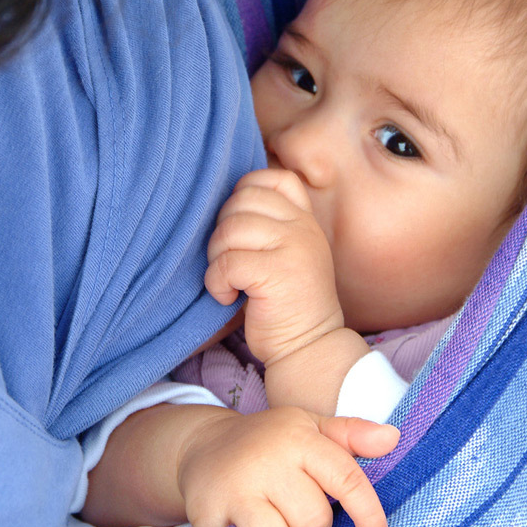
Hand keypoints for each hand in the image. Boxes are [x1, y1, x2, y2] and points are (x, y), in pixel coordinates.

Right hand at [178, 406, 398, 526]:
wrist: (202, 445)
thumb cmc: (268, 442)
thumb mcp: (309, 427)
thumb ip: (351, 435)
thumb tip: (391, 438)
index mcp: (298, 439)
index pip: (345, 478)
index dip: (368, 513)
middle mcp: (266, 462)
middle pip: (313, 523)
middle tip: (294, 510)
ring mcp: (234, 491)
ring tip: (271, 523)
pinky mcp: (206, 517)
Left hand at [205, 169, 341, 366]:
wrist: (309, 348)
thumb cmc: (287, 304)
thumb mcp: (288, 253)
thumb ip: (270, 224)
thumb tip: (225, 203)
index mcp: (305, 220)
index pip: (274, 179)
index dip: (245, 193)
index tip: (240, 226)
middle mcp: (303, 228)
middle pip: (241, 201)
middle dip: (222, 230)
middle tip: (229, 261)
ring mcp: (293, 248)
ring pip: (230, 230)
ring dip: (217, 258)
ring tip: (228, 280)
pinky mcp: (277, 273)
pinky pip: (227, 262)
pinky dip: (216, 282)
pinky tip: (229, 297)